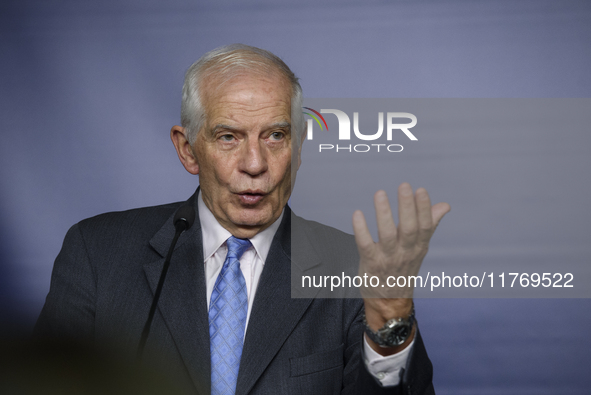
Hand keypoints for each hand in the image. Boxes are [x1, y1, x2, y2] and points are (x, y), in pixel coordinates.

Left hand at [352, 183, 449, 353]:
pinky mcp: (370, 263)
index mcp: (419, 246)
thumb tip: (445, 205)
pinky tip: (357, 214)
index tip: (421, 190)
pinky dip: (361, 230)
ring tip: (380, 193)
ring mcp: (387, 258)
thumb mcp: (419, 248)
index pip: (425, 226)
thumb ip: (430, 225)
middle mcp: (405, 252)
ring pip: (386, 235)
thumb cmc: (404, 267)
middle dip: (407, 207)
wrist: (389, 301)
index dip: (424, 209)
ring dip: (383, 214)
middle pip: (408, 229)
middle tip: (404, 186)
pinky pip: (364, 245)